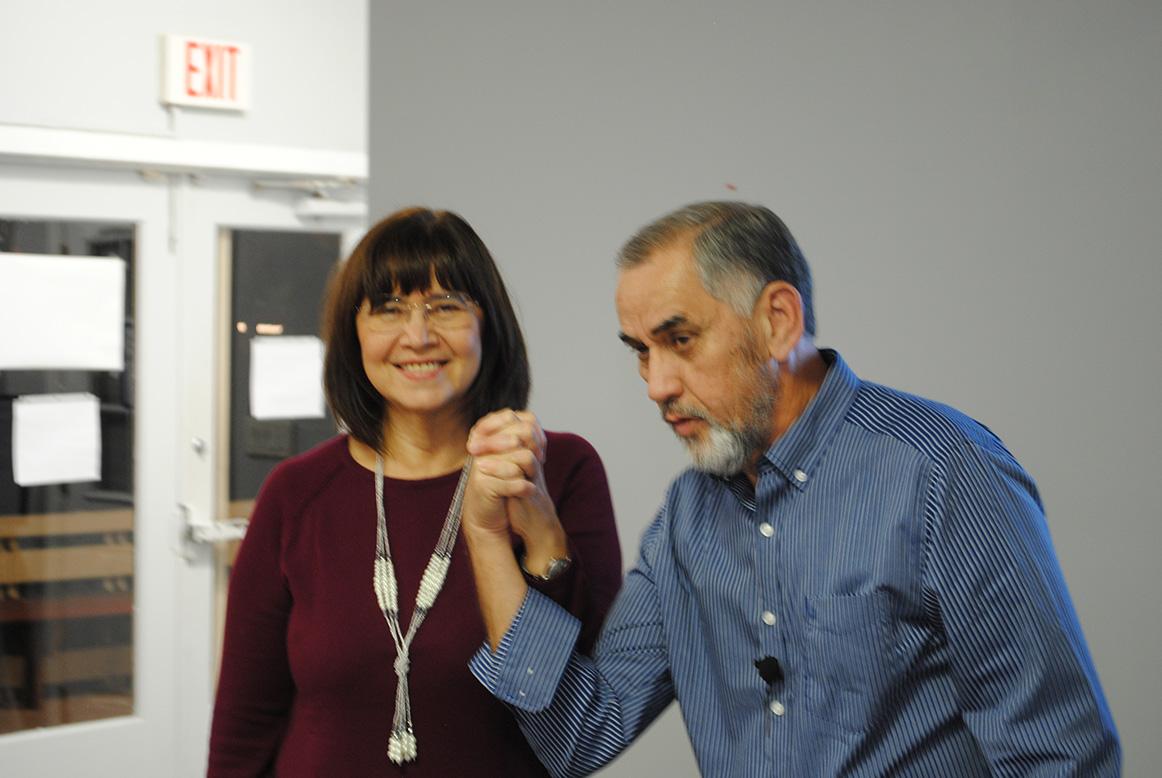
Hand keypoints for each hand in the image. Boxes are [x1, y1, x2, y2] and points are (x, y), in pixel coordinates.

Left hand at [464, 410, 566, 571]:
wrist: (532, 519)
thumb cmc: (516, 491)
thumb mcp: (507, 466)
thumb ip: (498, 448)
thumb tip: (478, 430)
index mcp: (529, 447)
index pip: (518, 421)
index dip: (495, 422)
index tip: (475, 430)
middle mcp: (535, 455)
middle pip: (524, 428)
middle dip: (496, 431)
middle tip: (473, 440)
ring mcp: (534, 471)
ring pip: (524, 450)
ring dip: (496, 447)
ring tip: (473, 451)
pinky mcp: (531, 488)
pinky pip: (520, 474)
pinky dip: (499, 468)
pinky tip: (481, 466)